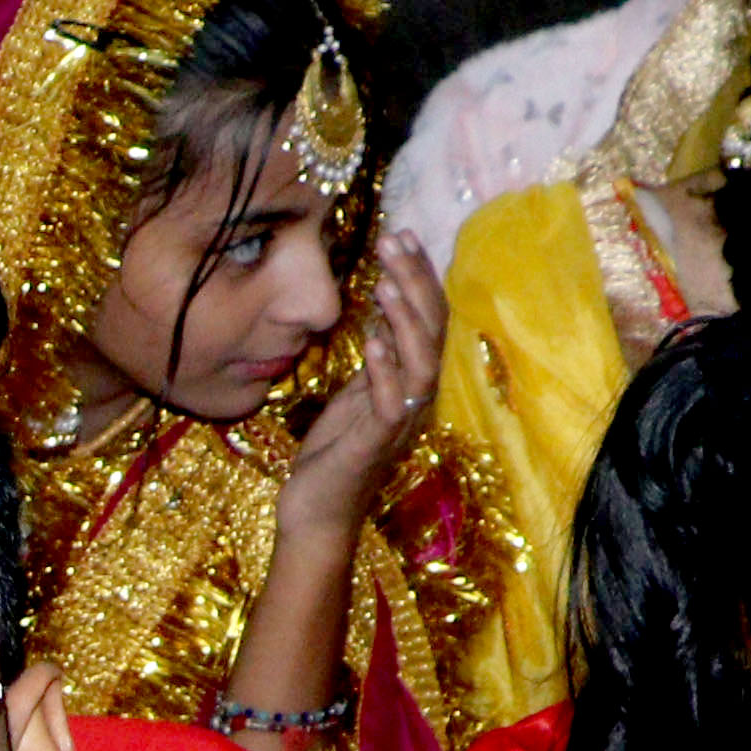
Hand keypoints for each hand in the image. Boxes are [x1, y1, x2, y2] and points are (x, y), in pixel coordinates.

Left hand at [276, 242, 445, 539]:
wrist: (316, 512)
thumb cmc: (335, 453)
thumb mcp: (358, 393)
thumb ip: (378, 357)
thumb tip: (384, 308)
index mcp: (416, 382)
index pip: (431, 319)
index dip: (422, 277)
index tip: (402, 237)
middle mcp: (420, 399)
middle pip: (433, 330)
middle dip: (416, 282)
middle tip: (394, 241)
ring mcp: (403, 422)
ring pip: (421, 361)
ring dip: (404, 319)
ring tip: (385, 283)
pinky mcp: (378, 444)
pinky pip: (393, 403)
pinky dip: (385, 371)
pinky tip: (372, 341)